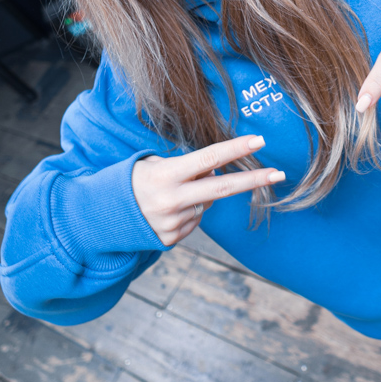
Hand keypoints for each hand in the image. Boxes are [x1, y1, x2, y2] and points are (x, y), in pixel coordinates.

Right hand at [132, 134, 283, 246]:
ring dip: (200, 196)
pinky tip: (167, 210)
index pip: (208, 159)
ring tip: (171, 194)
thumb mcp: (152, 165)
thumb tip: (216, 173)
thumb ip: (186, 169)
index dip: (235, 149)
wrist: (101, 218)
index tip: (259, 141)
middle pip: (222, 188)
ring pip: (207, 204)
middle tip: (279, 174)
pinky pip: (195, 220)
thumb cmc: (131, 181)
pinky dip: (189, 212)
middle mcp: (171, 201)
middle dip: (253, 180)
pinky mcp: (172, 239)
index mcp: (165, 176)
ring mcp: (173, 223)